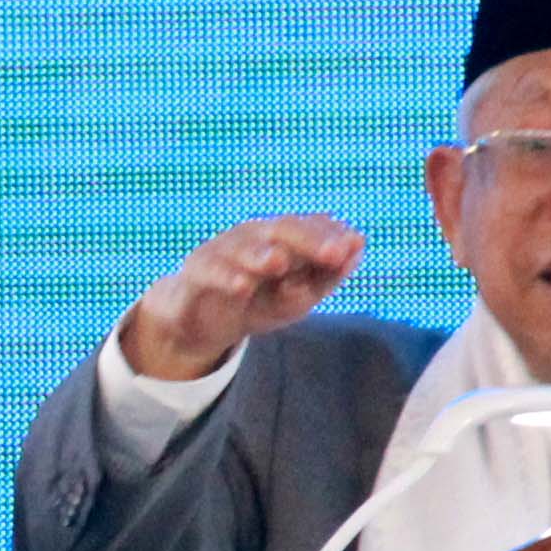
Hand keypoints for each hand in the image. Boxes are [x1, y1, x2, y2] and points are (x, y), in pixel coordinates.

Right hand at [117, 215, 366, 378]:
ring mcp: (221, 253)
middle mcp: (252, 237)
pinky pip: (208, 272)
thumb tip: (356, 250)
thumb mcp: (295, 299)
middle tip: (333, 251)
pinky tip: (241, 286)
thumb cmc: (256, 302)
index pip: (309, 228)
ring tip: (278, 262)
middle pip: (280, 229)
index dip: (330, 235)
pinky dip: (224, 277)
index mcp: (280, 239)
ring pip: (242, 247)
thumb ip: (325, 278)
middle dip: (307, 239)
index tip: (354, 245)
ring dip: (260, 254)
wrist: (201, 321)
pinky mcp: (194, 275)